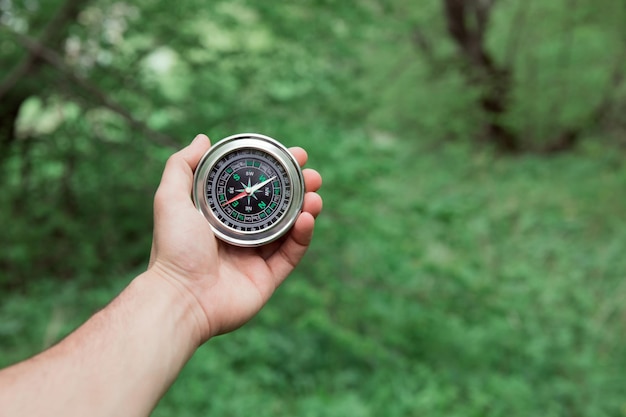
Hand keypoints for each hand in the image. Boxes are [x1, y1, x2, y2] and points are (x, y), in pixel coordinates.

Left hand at [148, 134, 322, 341]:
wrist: (181, 297)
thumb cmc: (174, 248)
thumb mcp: (171, 199)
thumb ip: (181, 166)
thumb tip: (202, 139)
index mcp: (220, 216)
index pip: (253, 187)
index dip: (274, 170)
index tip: (292, 154)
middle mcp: (239, 235)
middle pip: (277, 207)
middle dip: (297, 189)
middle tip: (312, 174)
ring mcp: (255, 258)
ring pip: (289, 229)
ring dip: (306, 209)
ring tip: (315, 194)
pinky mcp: (267, 279)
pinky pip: (291, 255)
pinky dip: (302, 236)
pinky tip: (307, 219)